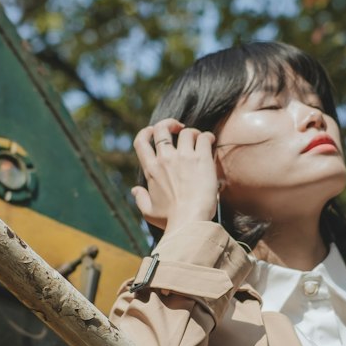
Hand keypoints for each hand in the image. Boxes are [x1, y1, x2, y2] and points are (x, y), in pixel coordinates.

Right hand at [132, 119, 220, 233]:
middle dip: (169, 124)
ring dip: (192, 133)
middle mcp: (165, 159)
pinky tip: (210, 142)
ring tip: (199, 140)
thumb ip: (140, 199)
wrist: (189, 221)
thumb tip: (134, 189)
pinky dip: (207, 137)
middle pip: (161, 128)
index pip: (141, 141)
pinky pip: (203, 137)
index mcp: (151, 169)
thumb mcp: (149, 212)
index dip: (146, 131)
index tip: (154, 131)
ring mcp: (183, 157)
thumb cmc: (170, 220)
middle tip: (179, 129)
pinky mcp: (201, 159)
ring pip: (186, 132)